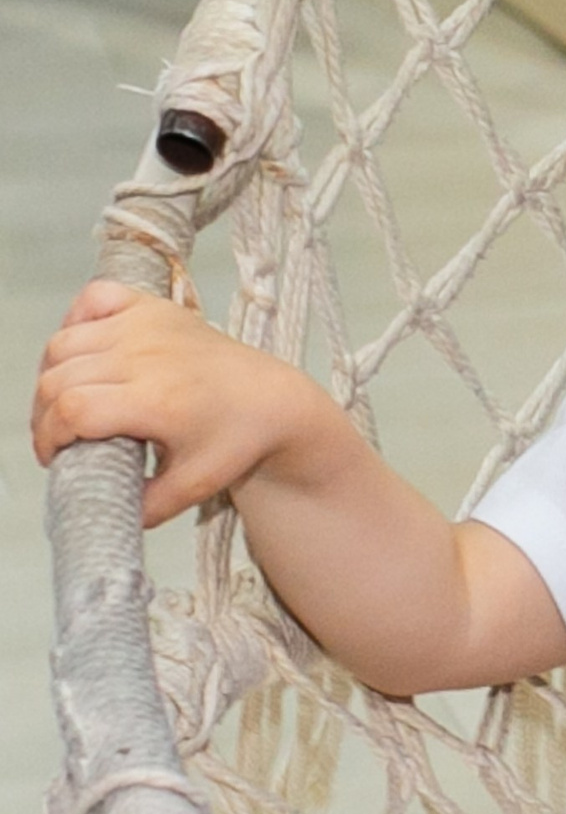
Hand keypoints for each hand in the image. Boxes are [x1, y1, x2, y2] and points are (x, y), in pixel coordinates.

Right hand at [31, 281, 345, 529]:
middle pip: (58, 379)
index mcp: (155, 400)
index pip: (71, 410)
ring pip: (64, 343)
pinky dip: (75, 322)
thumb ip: (144, 506)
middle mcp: (145, 355)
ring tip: (66, 404)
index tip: (55, 458)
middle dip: (44, 416)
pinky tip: (85, 354)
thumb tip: (100, 515)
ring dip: (52, 375)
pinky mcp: (153, 307)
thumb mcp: (192, 486)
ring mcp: (147, 324)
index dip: (48, 438)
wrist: (272, 400)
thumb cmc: (234, 442)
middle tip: (59, 439)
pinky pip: (93, 299)